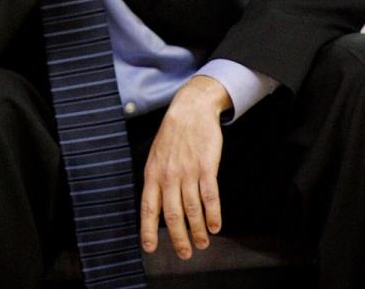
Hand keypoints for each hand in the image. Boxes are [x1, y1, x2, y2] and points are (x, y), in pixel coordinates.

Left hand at [140, 76, 230, 259]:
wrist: (190, 110)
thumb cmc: (172, 134)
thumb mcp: (156, 155)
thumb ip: (157, 180)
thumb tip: (158, 206)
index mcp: (153, 173)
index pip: (149, 207)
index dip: (148, 230)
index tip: (150, 248)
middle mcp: (169, 175)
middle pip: (173, 215)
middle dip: (179, 238)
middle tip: (185, 253)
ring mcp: (188, 171)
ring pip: (192, 209)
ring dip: (199, 230)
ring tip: (203, 243)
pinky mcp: (206, 166)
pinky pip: (210, 196)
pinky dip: (213, 214)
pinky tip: (216, 225)